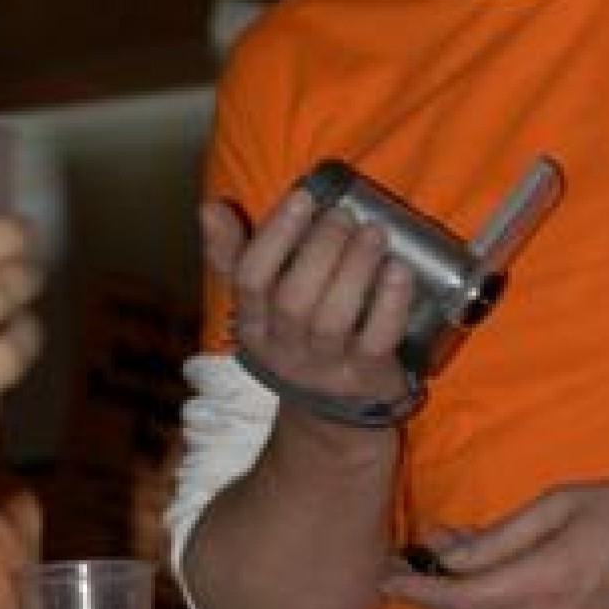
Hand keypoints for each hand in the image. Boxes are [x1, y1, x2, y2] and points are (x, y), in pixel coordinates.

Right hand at [205, 182, 415, 425]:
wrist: (333, 411)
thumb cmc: (297, 334)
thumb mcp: (261, 302)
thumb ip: (234, 254)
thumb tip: (210, 207)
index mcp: (254, 323)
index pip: (249, 279)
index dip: (275, 236)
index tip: (303, 197)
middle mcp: (285, 348)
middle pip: (293, 300)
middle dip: (321, 249)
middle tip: (345, 215)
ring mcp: (326, 366)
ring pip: (332, 320)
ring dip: (355, 269)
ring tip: (374, 233)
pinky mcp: (368, 376)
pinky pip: (377, 340)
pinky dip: (391, 304)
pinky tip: (399, 271)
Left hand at [378, 478, 608, 608]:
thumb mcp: (561, 503)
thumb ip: (501, 535)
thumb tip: (447, 551)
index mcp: (545, 583)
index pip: (459, 599)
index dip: (415, 588)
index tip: (383, 571)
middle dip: (429, 593)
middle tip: (405, 557)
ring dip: (459, 597)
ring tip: (444, 552)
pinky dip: (490, 602)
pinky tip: (487, 569)